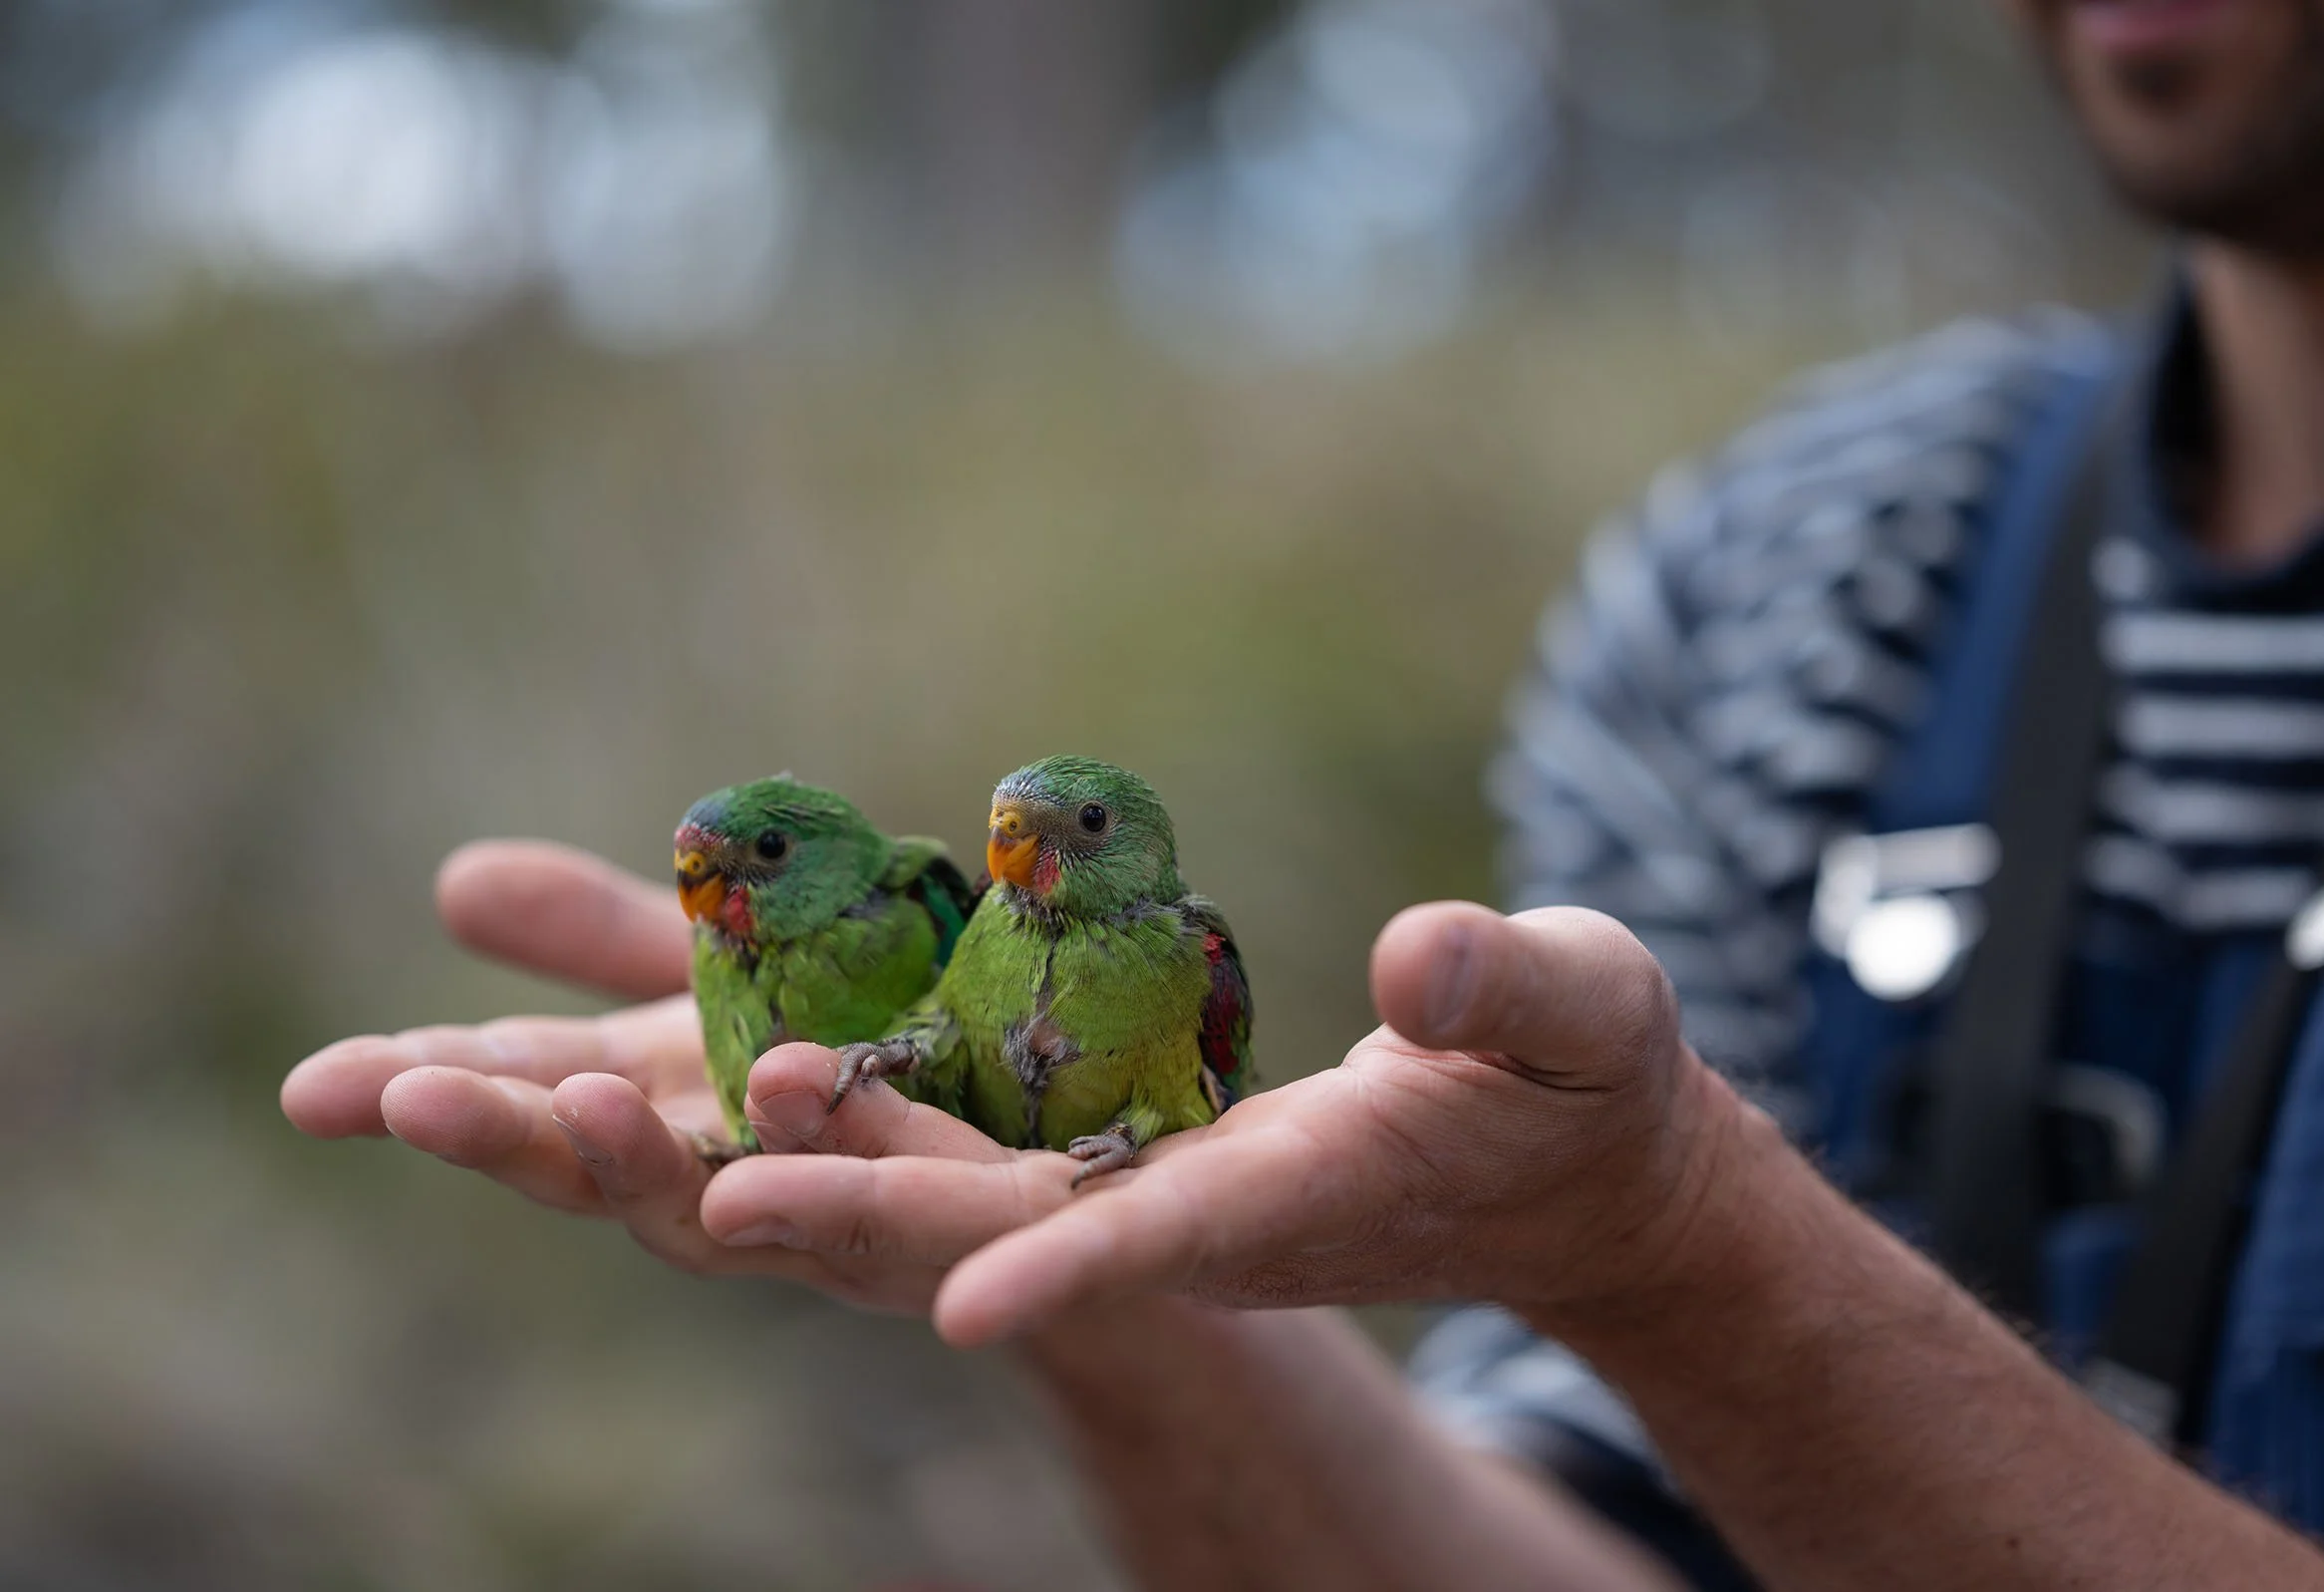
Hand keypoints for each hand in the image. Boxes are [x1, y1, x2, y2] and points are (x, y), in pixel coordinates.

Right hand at [280, 839, 1030, 1310]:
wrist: (1094, 1170)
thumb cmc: (889, 1070)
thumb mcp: (741, 983)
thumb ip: (609, 943)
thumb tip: (452, 881)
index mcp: (686, 1115)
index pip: (539, 1107)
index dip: (434, 1095)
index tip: (313, 1086)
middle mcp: (756, 1181)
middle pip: (617, 1176)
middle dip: (514, 1137)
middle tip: (408, 1094)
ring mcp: (870, 1219)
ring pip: (753, 1214)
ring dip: (656, 1171)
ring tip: (581, 1110)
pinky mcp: (1002, 1220)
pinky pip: (934, 1199)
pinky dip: (863, 1162)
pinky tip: (790, 1080)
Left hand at [700, 903, 1741, 1346]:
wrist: (1559, 1164)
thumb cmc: (1587, 1079)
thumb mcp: (1585, 1010)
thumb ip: (1512, 990)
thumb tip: (1422, 965)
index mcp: (1316, 1192)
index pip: (1186, 1235)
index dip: (1081, 1266)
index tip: (967, 1310)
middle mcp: (1207, 1216)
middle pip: (1019, 1229)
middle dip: (874, 1219)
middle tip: (711, 1206)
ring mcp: (1156, 1192)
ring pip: (969, 1196)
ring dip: (833, 1175)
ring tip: (684, 1144)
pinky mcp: (1131, 1156)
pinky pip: (983, 1146)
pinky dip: (874, 1124)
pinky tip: (765, 1071)